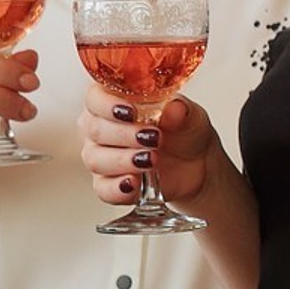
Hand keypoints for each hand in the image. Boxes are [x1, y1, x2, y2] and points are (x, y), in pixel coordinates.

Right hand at [77, 83, 217, 210]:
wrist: (195, 164)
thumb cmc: (183, 131)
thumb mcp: (190, 116)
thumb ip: (181, 111)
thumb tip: (175, 108)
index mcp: (112, 103)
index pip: (95, 99)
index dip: (107, 105)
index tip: (131, 112)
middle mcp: (99, 128)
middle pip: (94, 130)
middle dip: (123, 135)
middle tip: (153, 137)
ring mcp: (101, 158)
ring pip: (96, 159)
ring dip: (123, 160)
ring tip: (151, 159)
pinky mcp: (108, 184)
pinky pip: (103, 189)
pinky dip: (117, 188)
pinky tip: (134, 184)